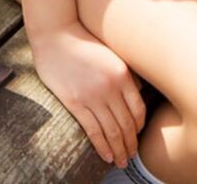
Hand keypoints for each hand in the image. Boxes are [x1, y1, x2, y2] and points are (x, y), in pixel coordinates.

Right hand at [30, 19, 146, 168]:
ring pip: (111, 131)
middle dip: (131, 143)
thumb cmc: (84, 41)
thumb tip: (138, 93)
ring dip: (118, 149)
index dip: (139, 126)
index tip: (138, 136)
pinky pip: (93, 130)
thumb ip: (125, 73)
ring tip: (121, 161)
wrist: (56, 35)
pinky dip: (101, 146)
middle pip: (126, 123)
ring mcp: (92, 96)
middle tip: (132, 156)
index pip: (138, 109)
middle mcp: (110, 86)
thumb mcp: (111, 53)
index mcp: (122, 73)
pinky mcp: (75, 102)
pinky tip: (106, 155)